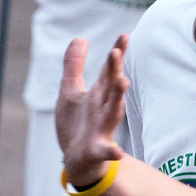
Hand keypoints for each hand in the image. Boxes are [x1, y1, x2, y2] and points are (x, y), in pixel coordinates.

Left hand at [55, 35, 128, 188]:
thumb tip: (80, 38)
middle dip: (115, 69)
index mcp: (97, 95)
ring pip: (113, 111)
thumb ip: (74, 66)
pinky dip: (112, 151)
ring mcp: (102, 129)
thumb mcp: (70, 92)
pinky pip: (106, 151)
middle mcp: (103, 109)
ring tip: (123, 82)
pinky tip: (117, 152)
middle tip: (115, 51)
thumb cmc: (77, 125)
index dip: (116, 53)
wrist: (77, 160)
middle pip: (111, 86)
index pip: (109, 71)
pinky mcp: (97, 149)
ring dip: (118, 97)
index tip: (124, 35)